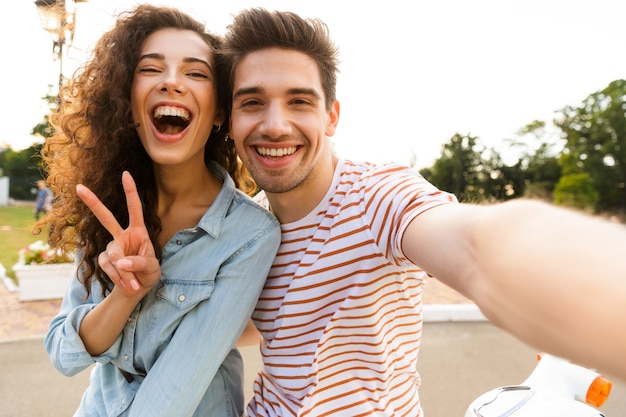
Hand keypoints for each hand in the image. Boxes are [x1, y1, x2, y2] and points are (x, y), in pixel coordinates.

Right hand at [76, 171, 160, 297]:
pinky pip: (108, 267)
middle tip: (78, 187)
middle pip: (106, 218)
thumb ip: (140, 263)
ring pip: (112, 256)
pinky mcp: (104, 259)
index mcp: (139, 232)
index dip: (131, 192)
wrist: (137, 289)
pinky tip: (128, 285)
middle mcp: (123, 236)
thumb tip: (121, 262)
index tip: (126, 174)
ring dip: (124, 273)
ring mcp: (112, 247)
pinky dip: (119, 278)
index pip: (135, 209)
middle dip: (93, 203)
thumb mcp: (152, 268)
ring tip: (134, 285)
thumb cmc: (149, 273)